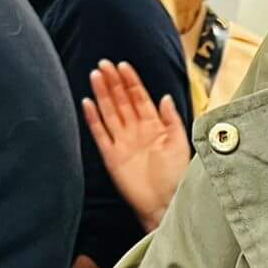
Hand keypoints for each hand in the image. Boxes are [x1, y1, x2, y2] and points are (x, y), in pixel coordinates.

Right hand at [82, 59, 191, 232]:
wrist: (165, 203)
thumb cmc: (177, 177)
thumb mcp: (180, 144)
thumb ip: (172, 120)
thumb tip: (164, 97)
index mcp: (155, 127)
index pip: (140, 98)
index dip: (131, 82)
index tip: (123, 66)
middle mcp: (137, 132)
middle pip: (122, 102)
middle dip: (113, 83)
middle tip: (104, 64)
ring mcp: (123, 143)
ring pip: (109, 113)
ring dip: (102, 94)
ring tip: (95, 75)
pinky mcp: (111, 156)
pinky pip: (100, 133)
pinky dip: (93, 119)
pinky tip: (87, 102)